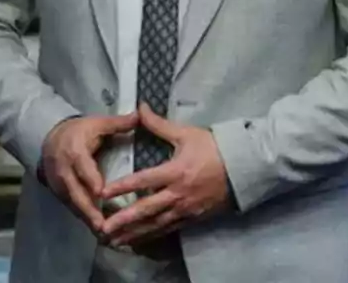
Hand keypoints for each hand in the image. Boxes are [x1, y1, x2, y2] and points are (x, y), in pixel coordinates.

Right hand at [40, 111, 139, 233]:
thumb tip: (141, 113)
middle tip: (103, 225)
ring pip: (74, 204)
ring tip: (104, 235)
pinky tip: (99, 232)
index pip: (82, 167)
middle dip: (89, 210)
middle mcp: (65, 170)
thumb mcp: (97, 124)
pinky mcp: (60, 194)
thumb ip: (118, 123)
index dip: (90, 179)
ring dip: (88, 219)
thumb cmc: (79, 131)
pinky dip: (85, 219)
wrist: (49, 139)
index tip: (100, 192)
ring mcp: (60, 185)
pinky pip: (73, 208)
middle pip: (76, 192)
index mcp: (75, 150)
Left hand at [98, 103, 232, 247]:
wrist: (244, 168)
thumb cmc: (214, 148)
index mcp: (175, 171)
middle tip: (103, 227)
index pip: (143, 180)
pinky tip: (139, 241)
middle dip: (124, 220)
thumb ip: (159, 124)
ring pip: (156, 224)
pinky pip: (169, 229)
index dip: (122, 187)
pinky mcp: (193, 218)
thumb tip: (139, 108)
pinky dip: (152, 236)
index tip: (102, 193)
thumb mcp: (186, 133)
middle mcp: (178, 193)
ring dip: (134, 233)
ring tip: (115, 241)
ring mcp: (186, 209)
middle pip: (146, 209)